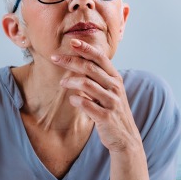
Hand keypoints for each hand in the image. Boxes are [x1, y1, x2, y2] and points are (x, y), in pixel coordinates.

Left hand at [51, 38, 141, 153]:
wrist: (125, 137)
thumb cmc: (112, 111)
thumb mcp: (109, 91)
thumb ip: (97, 78)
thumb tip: (77, 63)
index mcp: (115, 78)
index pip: (100, 58)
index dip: (86, 48)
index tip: (72, 42)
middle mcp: (115, 87)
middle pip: (89, 68)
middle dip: (70, 61)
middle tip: (55, 58)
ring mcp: (111, 102)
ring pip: (86, 84)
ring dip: (70, 82)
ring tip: (62, 83)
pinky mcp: (105, 116)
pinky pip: (86, 104)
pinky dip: (76, 100)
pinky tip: (73, 100)